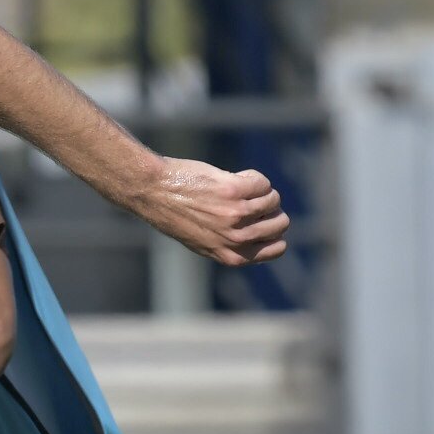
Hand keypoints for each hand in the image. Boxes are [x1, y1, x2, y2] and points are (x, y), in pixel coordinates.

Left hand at [131, 157, 289, 266]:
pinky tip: (232, 177)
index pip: (277, 248)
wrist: (153, 192)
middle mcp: (235, 239)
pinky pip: (263, 183)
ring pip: (273, 200)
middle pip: (281, 223)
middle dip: (270, 209)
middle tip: (248, 200)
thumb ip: (231, 243)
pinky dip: (252, 177)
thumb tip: (268, 233)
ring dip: (260, 190)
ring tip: (235, 188)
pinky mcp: (233, 191)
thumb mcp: (203, 241)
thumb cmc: (176, 214)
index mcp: (230, 256)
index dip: (272, 232)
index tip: (258, 219)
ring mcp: (235, 215)